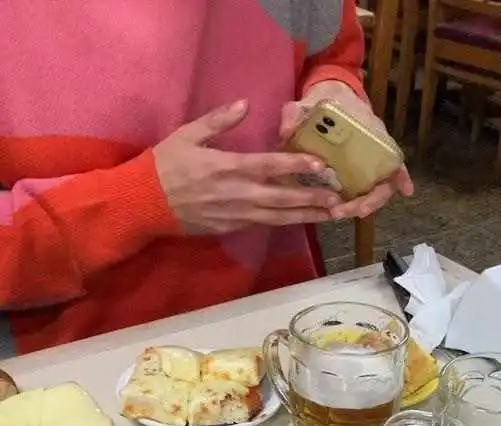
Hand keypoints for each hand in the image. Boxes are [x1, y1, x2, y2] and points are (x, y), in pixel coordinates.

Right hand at [153, 100, 342, 234]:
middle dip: (312, 199)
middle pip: (282, 199)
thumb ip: (218, 120)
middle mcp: (237, 194)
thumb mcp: (188, 135)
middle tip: (337, 199)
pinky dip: (284, 222)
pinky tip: (300, 219)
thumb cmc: (165, 165)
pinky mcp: (231, 228)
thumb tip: (244, 104)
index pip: (269, 166)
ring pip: (278, 218)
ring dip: (305, 216)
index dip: (296, 164)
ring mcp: (236, 215)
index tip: (319, 164)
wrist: (146, 204)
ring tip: (329, 215)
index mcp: (228, 167)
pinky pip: (263, 225)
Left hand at [279, 82, 413, 219]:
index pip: (391, 154)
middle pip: (382, 181)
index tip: (403, 190)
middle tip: (346, 210)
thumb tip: (285, 132)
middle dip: (369, 200)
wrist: (323, 100)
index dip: (400, 174)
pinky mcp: (351, 173)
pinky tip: (353, 217)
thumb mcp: (307, 103)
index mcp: (368, 131)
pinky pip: (357, 190)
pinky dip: (358, 203)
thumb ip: (295, 114)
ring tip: (336, 214)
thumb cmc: (322, 102)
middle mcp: (372, 150)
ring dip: (359, 206)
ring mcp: (363, 163)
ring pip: (371, 190)